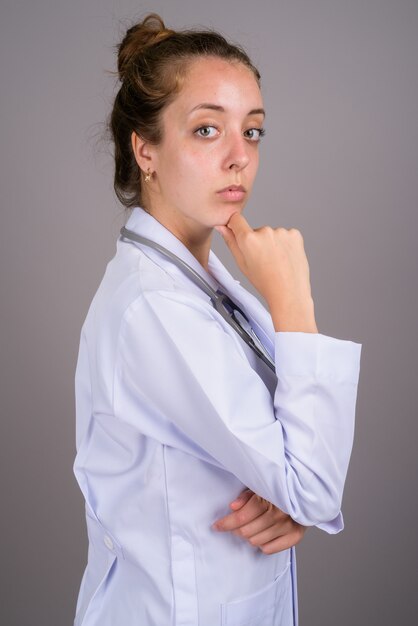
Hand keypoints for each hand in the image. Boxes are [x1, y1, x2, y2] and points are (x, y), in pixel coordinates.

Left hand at [212, 488, 306, 553]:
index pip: (242, 517)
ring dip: (249, 536)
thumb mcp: (260, 485)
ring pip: (256, 541)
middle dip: (236, 529)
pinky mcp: (296, 535)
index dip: (226, 523)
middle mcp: (279, 513)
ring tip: (252, 526)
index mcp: (268, 498)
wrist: (306, 490)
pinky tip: (263, 534)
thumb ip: (246, 495)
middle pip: (247, 531)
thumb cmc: (279, 487)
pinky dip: (263, 544)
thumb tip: (233, 507)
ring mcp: (288, 526)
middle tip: (235, 525)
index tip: (216, 526)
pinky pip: (270, 549)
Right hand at [215, 213, 316, 332]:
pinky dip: (286, 244)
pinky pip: (286, 235)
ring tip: (276, 262)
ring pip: (272, 234)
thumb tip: (222, 227)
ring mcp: (282, 232)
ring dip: (272, 244)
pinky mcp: (295, 234)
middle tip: (263, 261)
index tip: (239, 235)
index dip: (236, 226)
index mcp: (248, 239)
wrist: (289, 292)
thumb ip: (231, 242)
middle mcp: (265, 231)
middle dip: (258, 242)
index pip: (236, 219)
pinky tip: (285, 257)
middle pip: (256, 231)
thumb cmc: (265, 282)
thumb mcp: (242, 264)